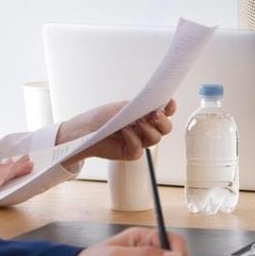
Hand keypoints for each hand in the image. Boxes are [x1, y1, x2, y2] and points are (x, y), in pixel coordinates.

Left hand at [58, 100, 177, 167]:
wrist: (85, 130)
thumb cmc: (103, 117)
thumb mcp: (123, 107)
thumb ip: (141, 108)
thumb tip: (156, 107)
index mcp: (145, 115)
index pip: (165, 112)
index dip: (170, 108)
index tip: (168, 102)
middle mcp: (145, 129)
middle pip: (165, 128)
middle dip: (163, 121)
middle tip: (154, 114)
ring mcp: (139, 141)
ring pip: (156, 139)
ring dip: (148, 129)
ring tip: (136, 122)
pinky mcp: (131, 153)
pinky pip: (139, 148)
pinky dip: (133, 138)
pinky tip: (124, 131)